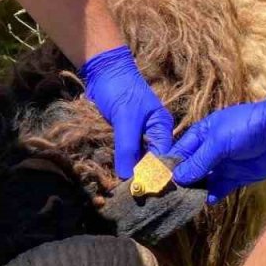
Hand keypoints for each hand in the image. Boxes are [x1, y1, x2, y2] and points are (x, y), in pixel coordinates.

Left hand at [80, 45, 174, 178]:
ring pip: (135, 160)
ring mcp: (137, 136)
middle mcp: (153, 134)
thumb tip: (128, 177)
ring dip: (128, 171)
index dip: (154, 174)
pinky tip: (114, 175)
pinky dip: (119, 162)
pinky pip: (123, 154)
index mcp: (162, 128)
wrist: (102, 70)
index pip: (163, 158)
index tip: (143, 191)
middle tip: (130, 195)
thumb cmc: (119, 89)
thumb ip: (128, 147)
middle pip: (150, 162)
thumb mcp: (125, 118)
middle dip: (141, 176)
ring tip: (120, 190)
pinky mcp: (122, 136)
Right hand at [169, 89, 265, 203]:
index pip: (178, 152)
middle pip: (189, 168)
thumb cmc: (246, 127)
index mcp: (201, 135)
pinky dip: (212, 195)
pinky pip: (220, 188)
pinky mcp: (237, 177)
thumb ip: (198, 161)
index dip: (167, 166)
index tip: (154, 182)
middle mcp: (209, 150)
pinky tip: (204, 202)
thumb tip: (177, 178)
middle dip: (179, 181)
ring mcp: (223, 164)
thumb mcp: (218, 142)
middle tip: (165, 198)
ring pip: (203, 180)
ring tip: (181, 204)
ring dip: (194, 190)